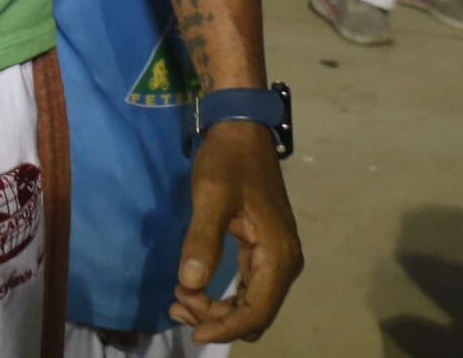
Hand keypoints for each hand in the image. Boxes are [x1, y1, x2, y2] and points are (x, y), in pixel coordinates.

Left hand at [171, 121, 303, 342]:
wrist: (241, 131)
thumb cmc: (228, 162)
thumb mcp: (211, 196)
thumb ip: (203, 239)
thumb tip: (191, 284)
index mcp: (278, 254)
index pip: (258, 311)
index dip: (226, 328)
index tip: (192, 331)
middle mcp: (284, 262)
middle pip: (255, 313)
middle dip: (217, 318)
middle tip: (177, 304)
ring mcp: (276, 257)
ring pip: (250, 304)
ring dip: (217, 309)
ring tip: (179, 299)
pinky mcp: (264, 251)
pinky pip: (247, 288)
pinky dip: (222, 296)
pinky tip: (193, 291)